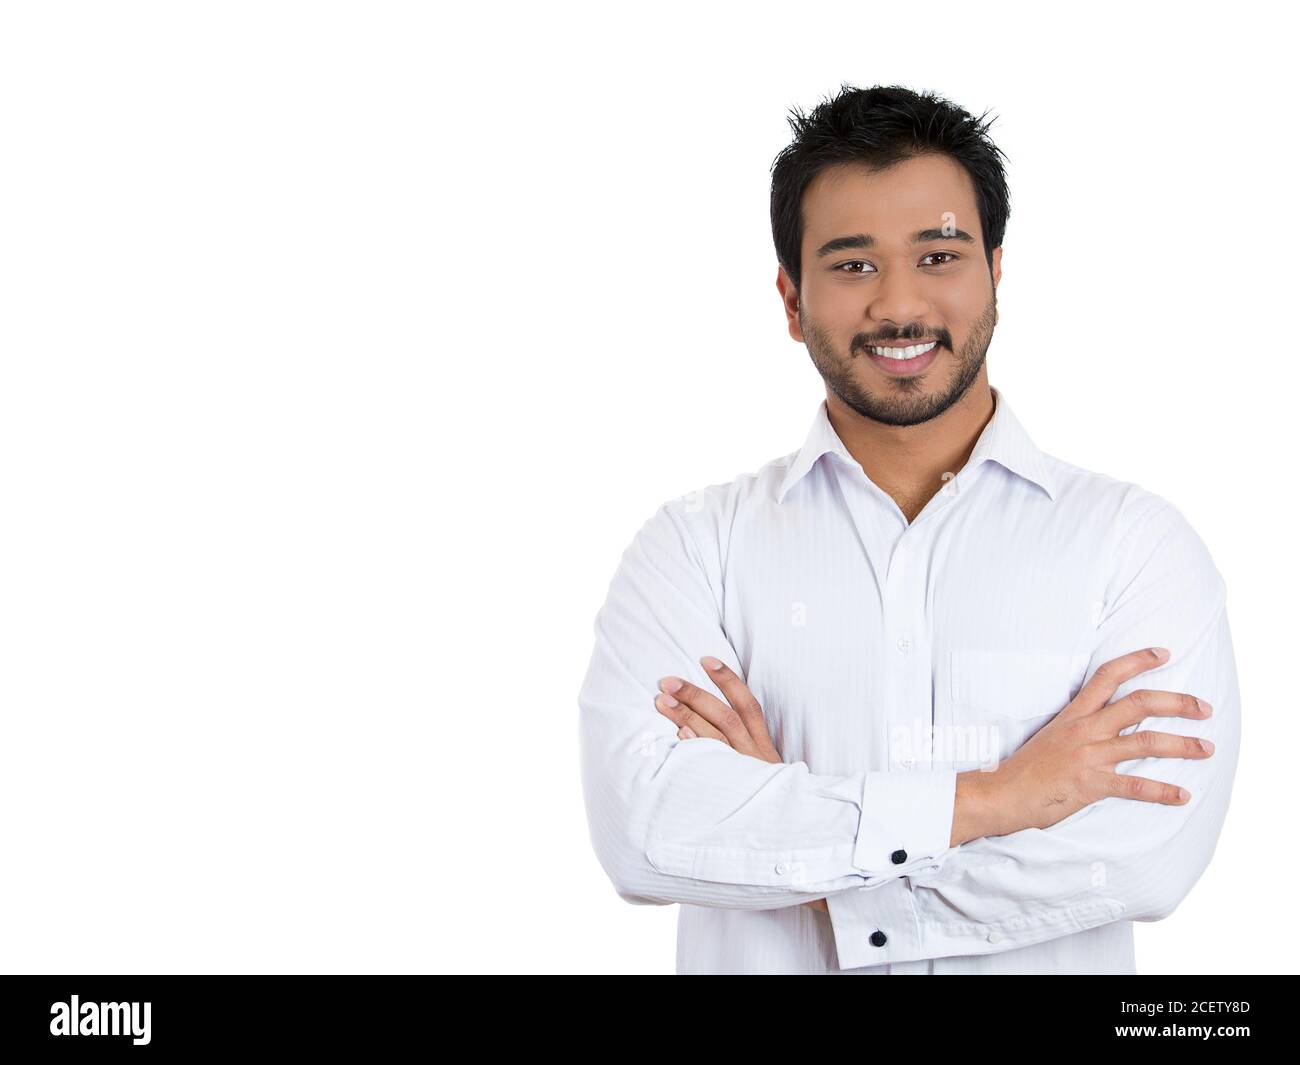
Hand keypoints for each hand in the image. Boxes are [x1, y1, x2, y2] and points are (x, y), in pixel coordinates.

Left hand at [655, 657, 829, 912]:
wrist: (793, 843)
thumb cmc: (772, 805)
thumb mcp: (762, 773)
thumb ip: (739, 749)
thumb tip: (694, 726)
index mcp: (764, 747)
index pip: (748, 704)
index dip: (728, 680)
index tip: (706, 658)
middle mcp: (755, 757)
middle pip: (724, 717)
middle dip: (695, 695)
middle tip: (666, 680)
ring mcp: (744, 776)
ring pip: (714, 739)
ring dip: (685, 716)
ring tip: (660, 701)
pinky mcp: (733, 794)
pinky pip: (713, 768)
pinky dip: (696, 750)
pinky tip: (677, 736)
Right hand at [977, 646, 1215, 838]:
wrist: (1003, 792)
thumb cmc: (1027, 767)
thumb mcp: (1052, 734)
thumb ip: (1079, 726)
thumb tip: (1106, 722)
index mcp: (1075, 714)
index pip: (1109, 676)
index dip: (1138, 661)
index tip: (1165, 654)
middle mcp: (1085, 729)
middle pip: (1140, 704)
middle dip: (1177, 703)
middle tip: (1204, 707)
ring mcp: (1089, 755)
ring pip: (1146, 742)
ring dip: (1183, 745)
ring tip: (1207, 748)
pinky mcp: (1091, 784)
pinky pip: (1135, 786)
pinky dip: (1163, 792)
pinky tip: (1183, 795)